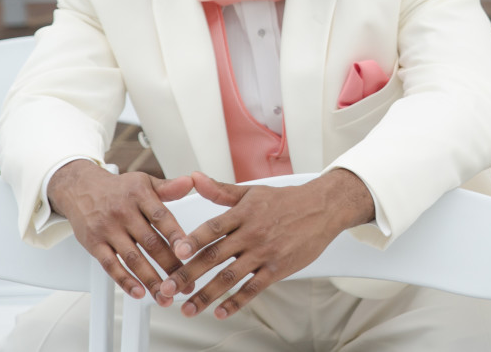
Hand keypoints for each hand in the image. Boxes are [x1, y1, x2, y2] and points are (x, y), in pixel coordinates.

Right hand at [48, 160, 192, 303]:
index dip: (176, 235)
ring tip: (165, 295)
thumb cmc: (119, 188)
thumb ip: (169, 188)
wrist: (81, 188)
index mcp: (140, 195)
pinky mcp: (94, 244)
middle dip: (170, 265)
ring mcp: (107, 229)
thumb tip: (190, 181)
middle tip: (185, 282)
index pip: (162, 217)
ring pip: (132, 258)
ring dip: (150, 279)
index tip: (190, 251)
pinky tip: (139, 292)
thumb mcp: (145, 182)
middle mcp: (123, 212)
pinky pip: (110, 265)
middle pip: (150, 242)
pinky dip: (125, 281)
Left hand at [159, 168, 374, 318]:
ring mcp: (265, 252)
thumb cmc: (286, 200)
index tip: (173, 253)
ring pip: (230, 277)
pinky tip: (221, 311)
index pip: (212, 228)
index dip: (191, 241)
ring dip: (206, 295)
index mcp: (243, 213)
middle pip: (214, 256)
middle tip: (167, 288)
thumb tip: (194, 178)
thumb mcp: (252, 191)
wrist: (323, 208)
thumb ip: (220, 190)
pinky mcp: (278, 268)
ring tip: (188, 309)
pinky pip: (253, 288)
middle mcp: (252, 233)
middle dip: (188, 274)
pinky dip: (236, 301)